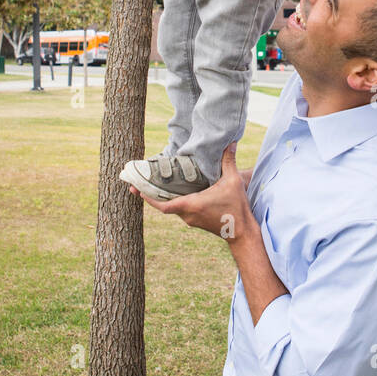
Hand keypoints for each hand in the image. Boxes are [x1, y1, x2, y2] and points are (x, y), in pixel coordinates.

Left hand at [128, 143, 256, 243]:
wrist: (241, 233)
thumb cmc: (236, 208)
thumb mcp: (233, 182)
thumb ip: (229, 161)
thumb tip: (230, 142)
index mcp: (192, 205)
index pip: (164, 205)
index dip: (149, 199)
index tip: (137, 190)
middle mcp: (188, 214)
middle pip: (163, 205)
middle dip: (149, 195)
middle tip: (135, 185)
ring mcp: (190, 219)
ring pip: (171, 208)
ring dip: (160, 198)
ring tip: (150, 185)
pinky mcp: (195, 221)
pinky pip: (178, 210)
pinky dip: (171, 202)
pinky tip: (170, 192)